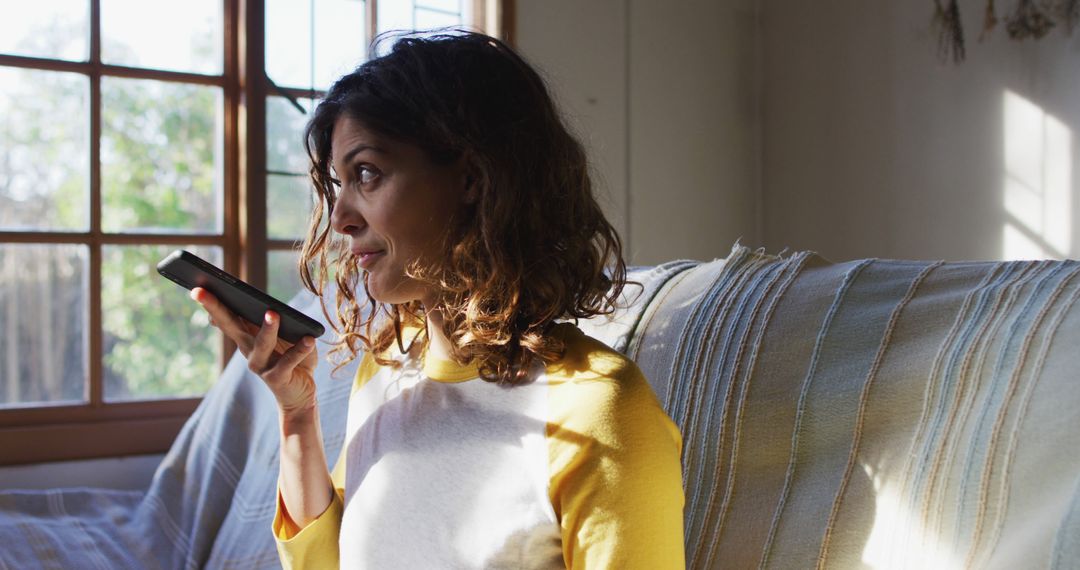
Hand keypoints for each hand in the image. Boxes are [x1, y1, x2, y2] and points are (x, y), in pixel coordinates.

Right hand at [190, 287, 319, 415]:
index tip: (196, 287)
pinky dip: (299, 349)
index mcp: (246, 337)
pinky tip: (309, 339)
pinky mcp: (277, 378)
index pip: (226, 317)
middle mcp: (248, 351)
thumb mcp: (282, 335)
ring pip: (262, 344)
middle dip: (216, 308)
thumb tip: (271, 308)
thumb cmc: (292, 358)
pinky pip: (289, 361)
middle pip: (230, 326)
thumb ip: (274, 321)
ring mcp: (261, 366)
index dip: (211, 303)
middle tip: (201, 291)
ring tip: (273, 313)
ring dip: (268, 328)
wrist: (299, 395)